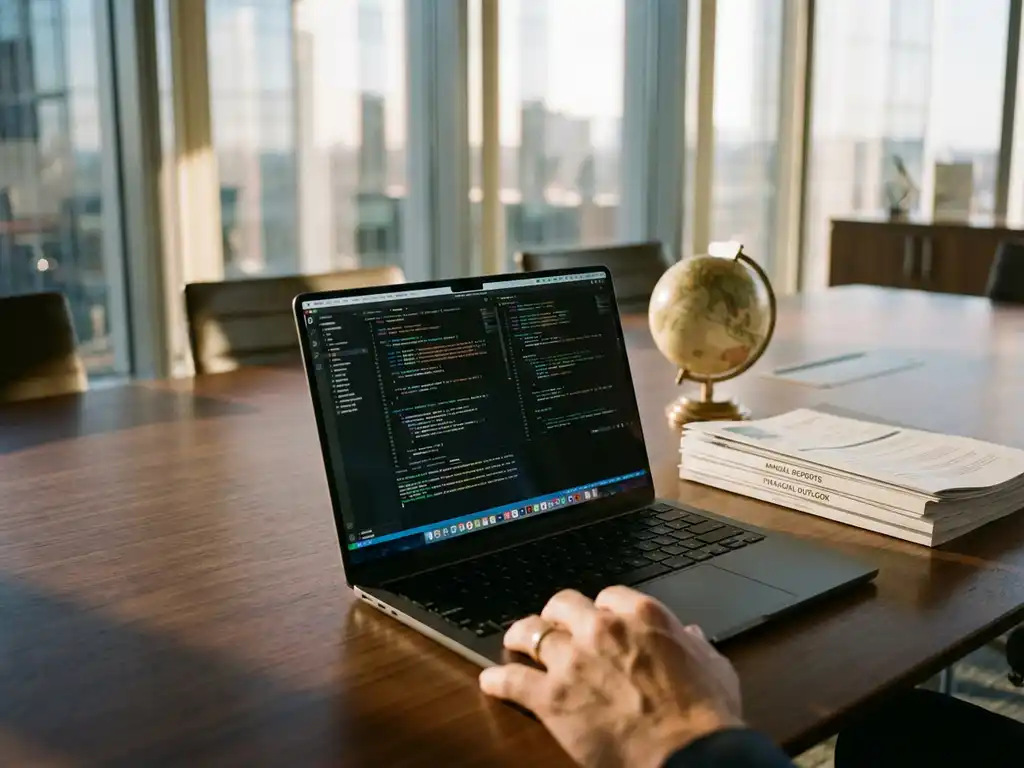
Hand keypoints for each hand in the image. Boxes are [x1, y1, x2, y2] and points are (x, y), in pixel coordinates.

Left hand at [479, 586, 742, 767]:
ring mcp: (572, 661)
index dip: (602, 610)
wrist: (690, 755)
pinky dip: (498, 681)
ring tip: (514, 642)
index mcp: (641, 615)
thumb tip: (688, 633)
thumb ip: (694, 643)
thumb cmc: (706, 714)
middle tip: (554, 626)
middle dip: (558, 615)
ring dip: (521, 637)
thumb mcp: (713, 665)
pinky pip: (512, 680)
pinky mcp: (551, 697)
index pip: (609, 596)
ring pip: (531, 632)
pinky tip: (491, 681)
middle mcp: (601, 628)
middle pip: (563, 604)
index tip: (600, 621)